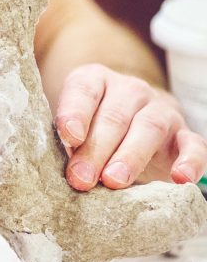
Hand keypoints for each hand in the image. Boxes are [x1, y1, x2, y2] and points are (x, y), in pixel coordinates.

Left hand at [54, 63, 206, 189]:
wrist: (135, 120)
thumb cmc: (94, 125)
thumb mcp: (75, 125)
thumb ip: (68, 140)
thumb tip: (68, 170)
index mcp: (96, 80)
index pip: (84, 91)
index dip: (75, 113)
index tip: (68, 137)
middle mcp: (130, 90)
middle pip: (114, 117)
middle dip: (96, 150)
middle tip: (82, 177)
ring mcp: (160, 110)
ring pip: (148, 129)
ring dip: (130, 157)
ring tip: (113, 181)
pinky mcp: (184, 134)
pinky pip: (193, 145)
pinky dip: (189, 161)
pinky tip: (180, 178)